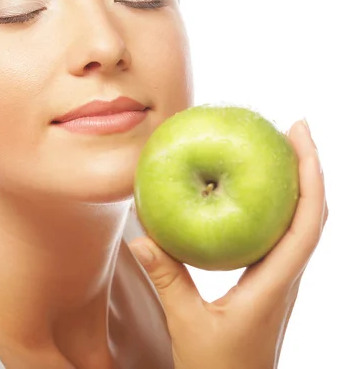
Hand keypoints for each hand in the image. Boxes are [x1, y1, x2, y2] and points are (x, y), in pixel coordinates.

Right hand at [128, 119, 327, 368]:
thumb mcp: (188, 323)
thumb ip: (168, 279)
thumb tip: (141, 237)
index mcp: (276, 284)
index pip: (306, 221)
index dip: (309, 174)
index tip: (300, 133)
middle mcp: (287, 276)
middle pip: (311, 213)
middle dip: (307, 167)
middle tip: (291, 129)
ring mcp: (280, 279)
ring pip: (299, 223)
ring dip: (294, 184)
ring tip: (275, 151)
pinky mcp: (268, 282)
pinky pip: (278, 235)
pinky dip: (273, 206)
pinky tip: (247, 195)